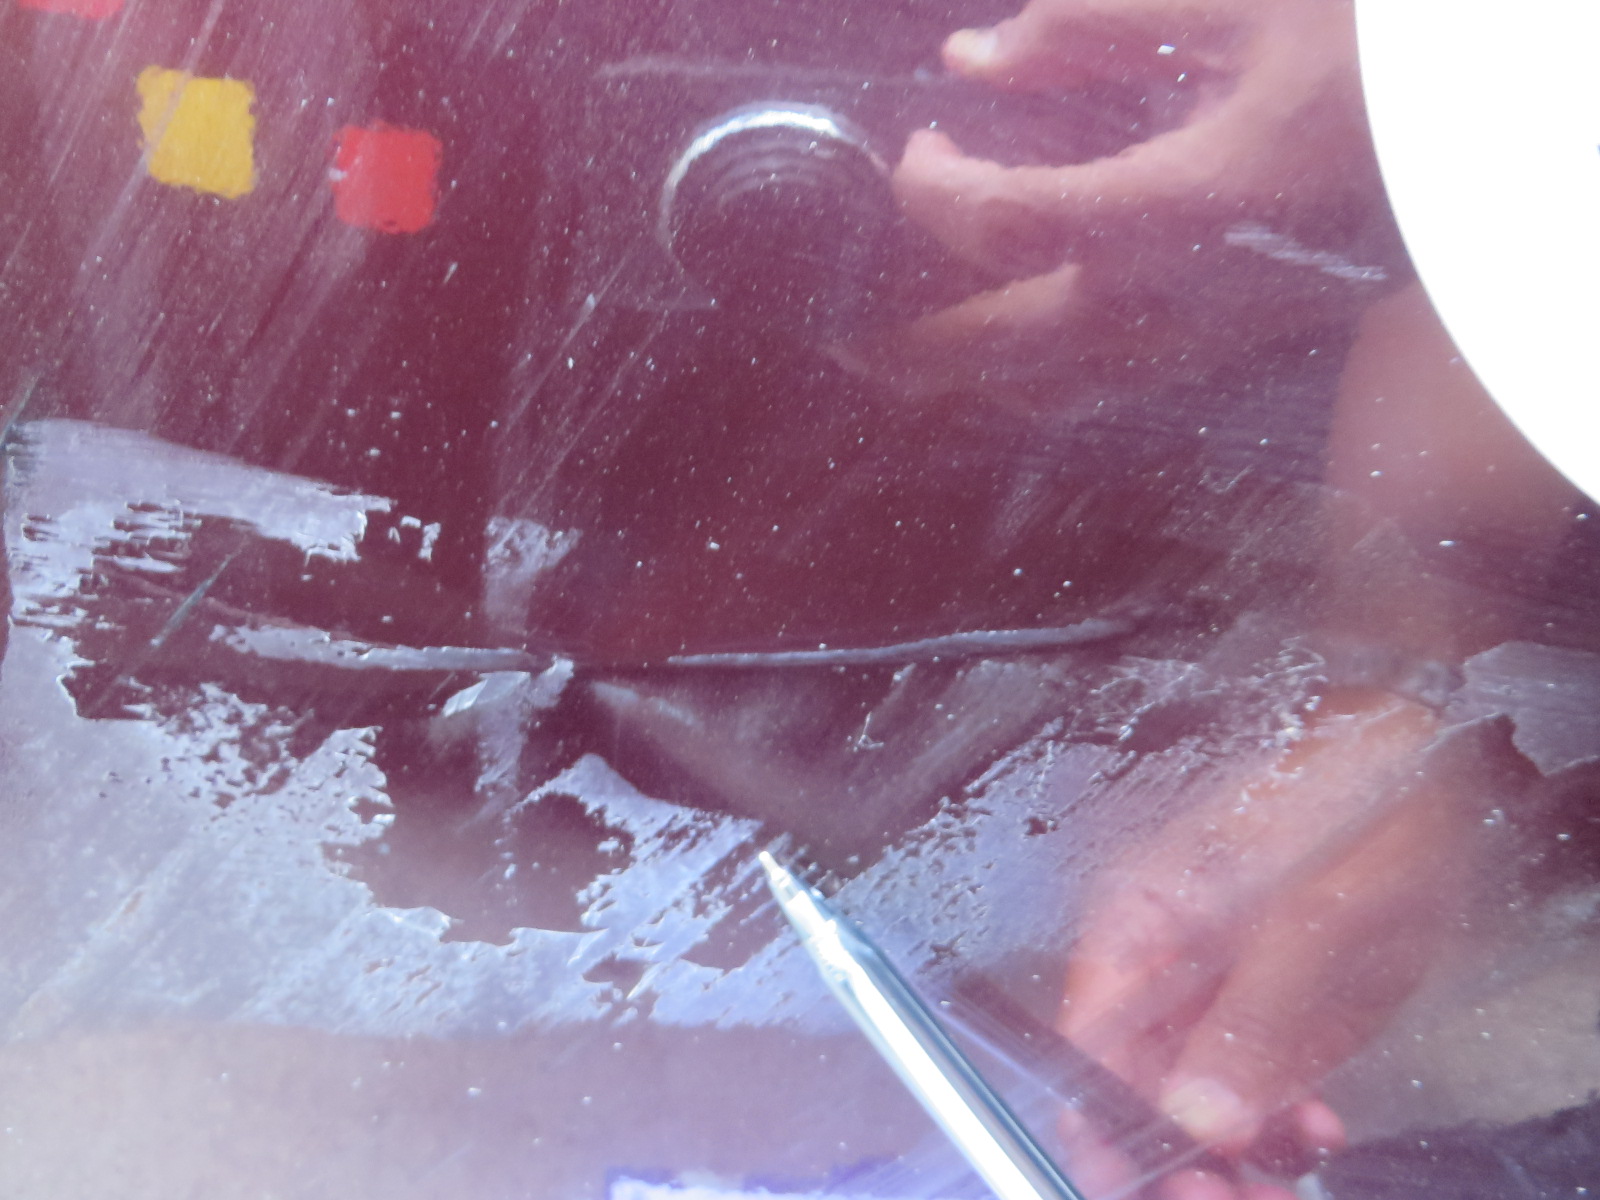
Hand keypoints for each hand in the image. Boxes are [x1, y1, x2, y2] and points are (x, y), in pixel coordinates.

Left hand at [863, 0, 1385, 397]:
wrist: (1492, 145)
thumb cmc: (1380, 62)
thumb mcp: (1243, 6)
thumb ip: (1095, 29)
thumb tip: (973, 57)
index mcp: (1176, 207)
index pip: (1002, 223)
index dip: (931, 194)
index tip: (916, 150)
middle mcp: (1178, 297)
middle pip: (1007, 353)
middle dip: (914, 351)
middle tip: (841, 344)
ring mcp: (1204, 336)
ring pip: (1058, 392)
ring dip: (970, 382)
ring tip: (907, 362)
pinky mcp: (1227, 344)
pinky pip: (1109, 386)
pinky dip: (1038, 380)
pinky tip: (1010, 356)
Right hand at [1057, 690, 1481, 1196]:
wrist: (1424, 745)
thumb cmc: (1359, 796)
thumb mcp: (1317, 910)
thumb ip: (1255, 1013)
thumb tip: (1195, 1115)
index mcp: (1140, 922)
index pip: (1086, 1044)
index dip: (1105, 1124)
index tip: (1149, 1178)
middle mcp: (1164, 964)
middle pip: (1131, 1087)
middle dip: (1171, 1157)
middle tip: (1226, 1196)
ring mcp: (1217, 989)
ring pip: (1190, 1103)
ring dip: (1227, 1155)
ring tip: (1276, 1179)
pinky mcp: (1270, 1008)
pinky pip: (1250, 1090)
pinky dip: (1275, 1130)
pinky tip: (1309, 1136)